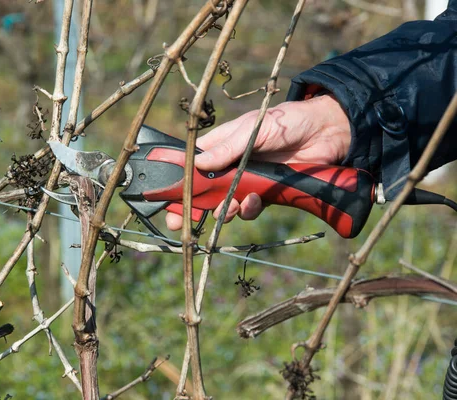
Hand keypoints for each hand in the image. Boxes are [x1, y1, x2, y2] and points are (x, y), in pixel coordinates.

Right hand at [165, 94, 350, 230]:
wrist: (327, 131)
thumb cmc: (285, 121)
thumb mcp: (251, 131)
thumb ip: (226, 149)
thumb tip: (197, 165)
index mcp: (222, 145)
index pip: (193, 165)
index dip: (180, 183)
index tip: (168, 201)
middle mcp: (231, 165)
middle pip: (205, 190)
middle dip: (194, 207)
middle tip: (182, 223)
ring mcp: (249, 180)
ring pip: (227, 203)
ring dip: (224, 210)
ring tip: (227, 211)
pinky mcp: (267, 192)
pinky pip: (251, 207)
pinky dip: (249, 209)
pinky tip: (253, 202)